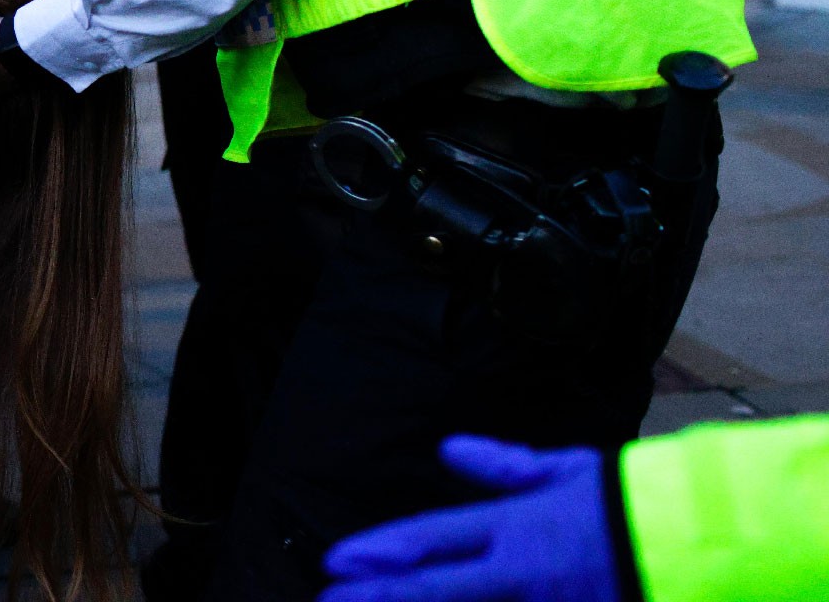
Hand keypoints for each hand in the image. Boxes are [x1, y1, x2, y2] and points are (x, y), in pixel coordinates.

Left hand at [320, 437, 618, 601]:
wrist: (702, 549)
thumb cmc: (630, 506)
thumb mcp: (564, 474)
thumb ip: (502, 469)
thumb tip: (449, 450)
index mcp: (516, 528)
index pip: (433, 539)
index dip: (383, 551)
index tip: (337, 561)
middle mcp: (519, 572)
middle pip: (435, 587)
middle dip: (378, 597)